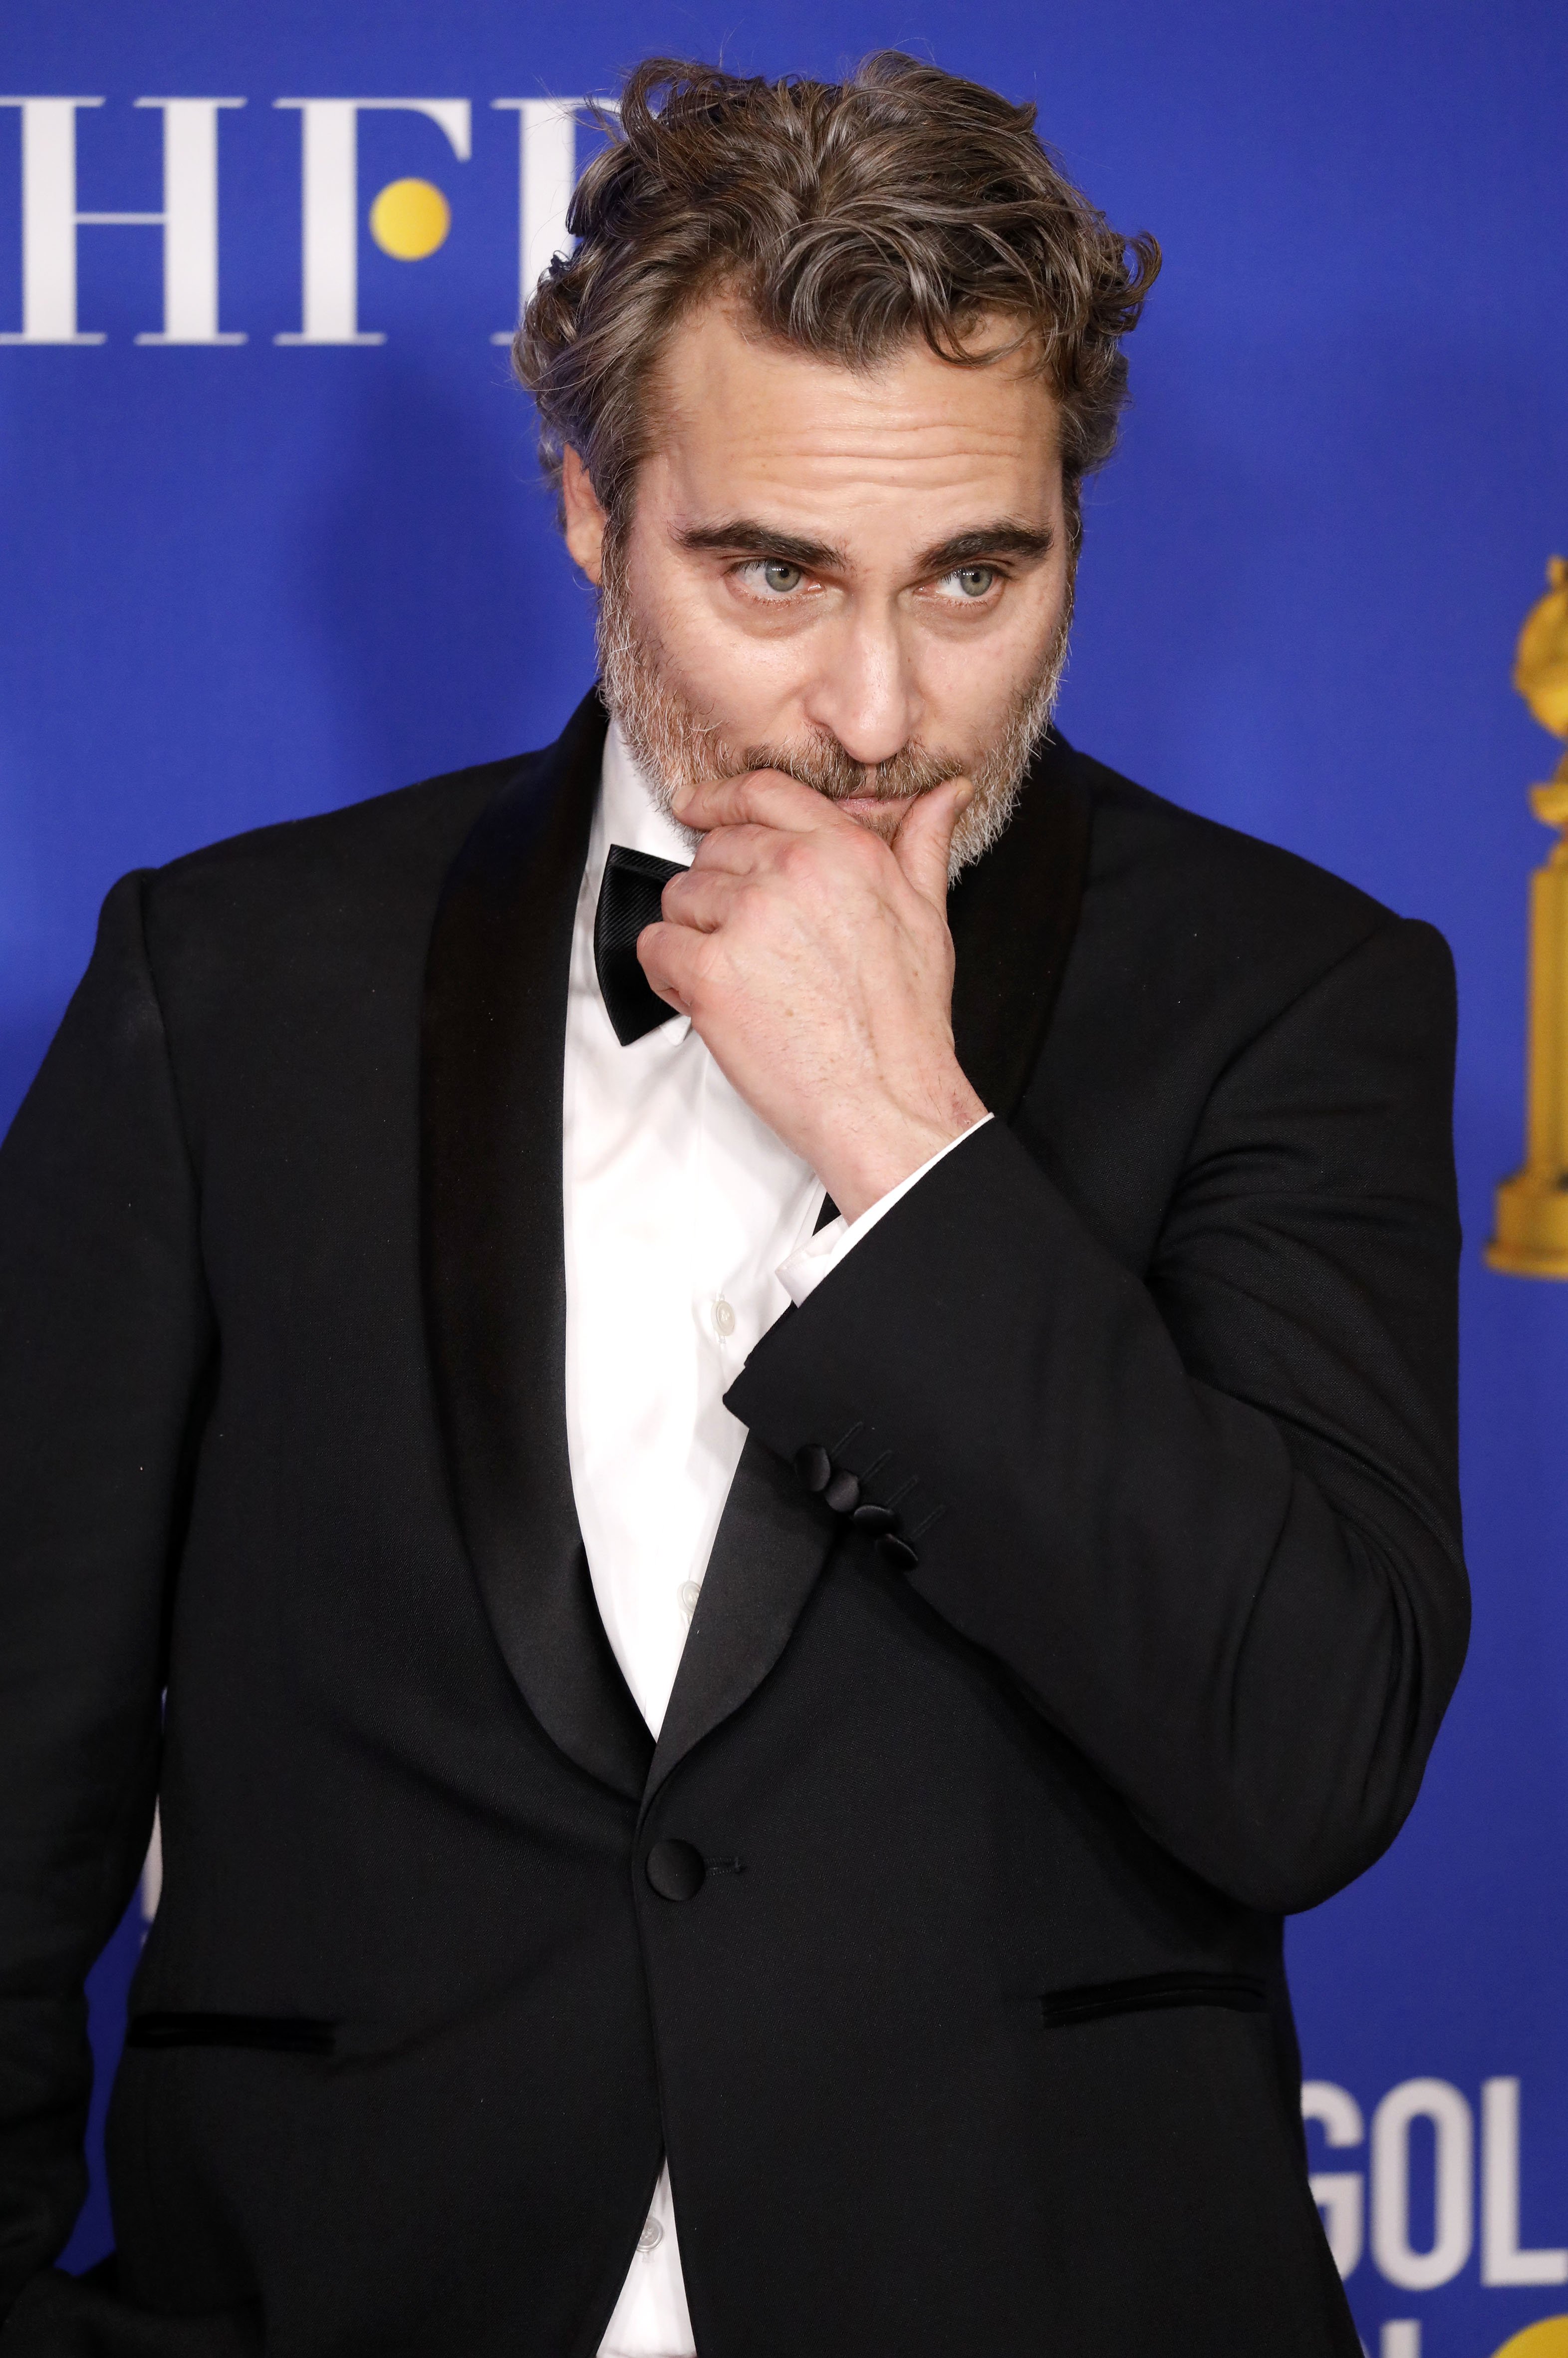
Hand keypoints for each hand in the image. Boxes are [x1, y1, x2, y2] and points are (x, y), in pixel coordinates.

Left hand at [636, 771, 986, 1222]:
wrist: (886, 1100)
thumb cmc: (905, 1025)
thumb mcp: (928, 918)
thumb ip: (921, 846)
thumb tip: (943, 796)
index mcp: (842, 851)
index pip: (761, 793)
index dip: (720, 798)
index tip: (697, 806)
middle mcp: (790, 872)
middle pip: (713, 850)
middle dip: (719, 889)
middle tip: (746, 941)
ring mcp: (744, 919)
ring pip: (679, 898)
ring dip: (694, 933)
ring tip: (737, 978)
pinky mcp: (707, 972)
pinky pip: (654, 947)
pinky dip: (669, 973)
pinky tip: (706, 997)